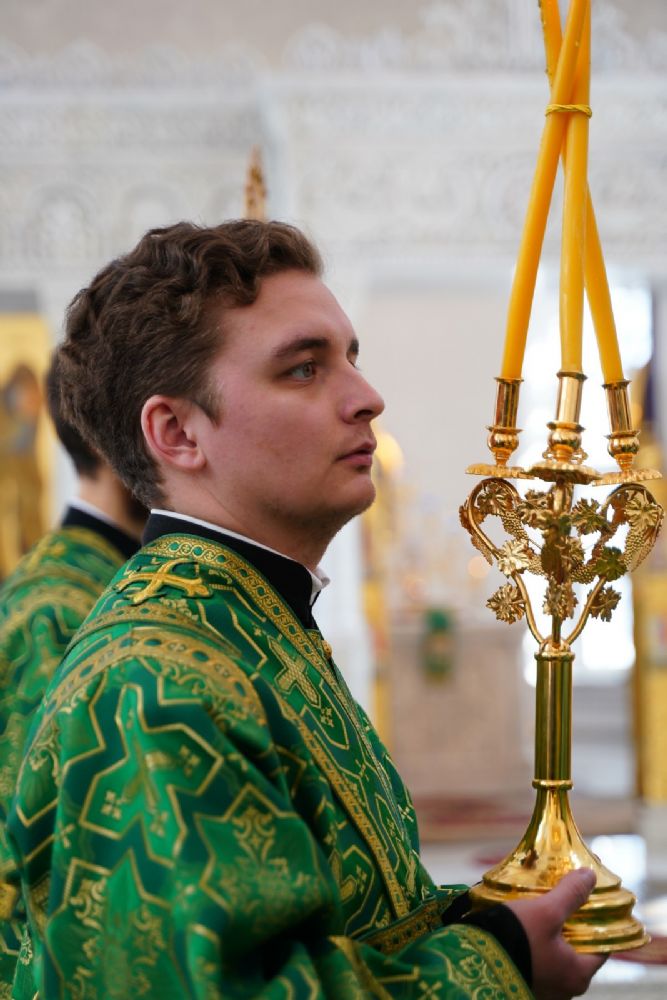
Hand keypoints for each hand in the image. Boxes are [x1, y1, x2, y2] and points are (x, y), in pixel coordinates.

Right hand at [506, 868, 606, 999]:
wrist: (475, 960)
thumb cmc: (518, 939)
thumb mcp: (547, 911)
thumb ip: (571, 894)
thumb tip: (591, 876)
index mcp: (578, 975)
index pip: (601, 947)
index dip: (599, 922)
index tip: (593, 902)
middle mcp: (564, 988)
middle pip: (577, 950)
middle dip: (572, 926)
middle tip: (566, 900)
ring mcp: (544, 988)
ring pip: (555, 955)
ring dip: (551, 934)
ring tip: (543, 908)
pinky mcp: (524, 981)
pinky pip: (537, 959)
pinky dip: (536, 943)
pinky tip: (526, 924)